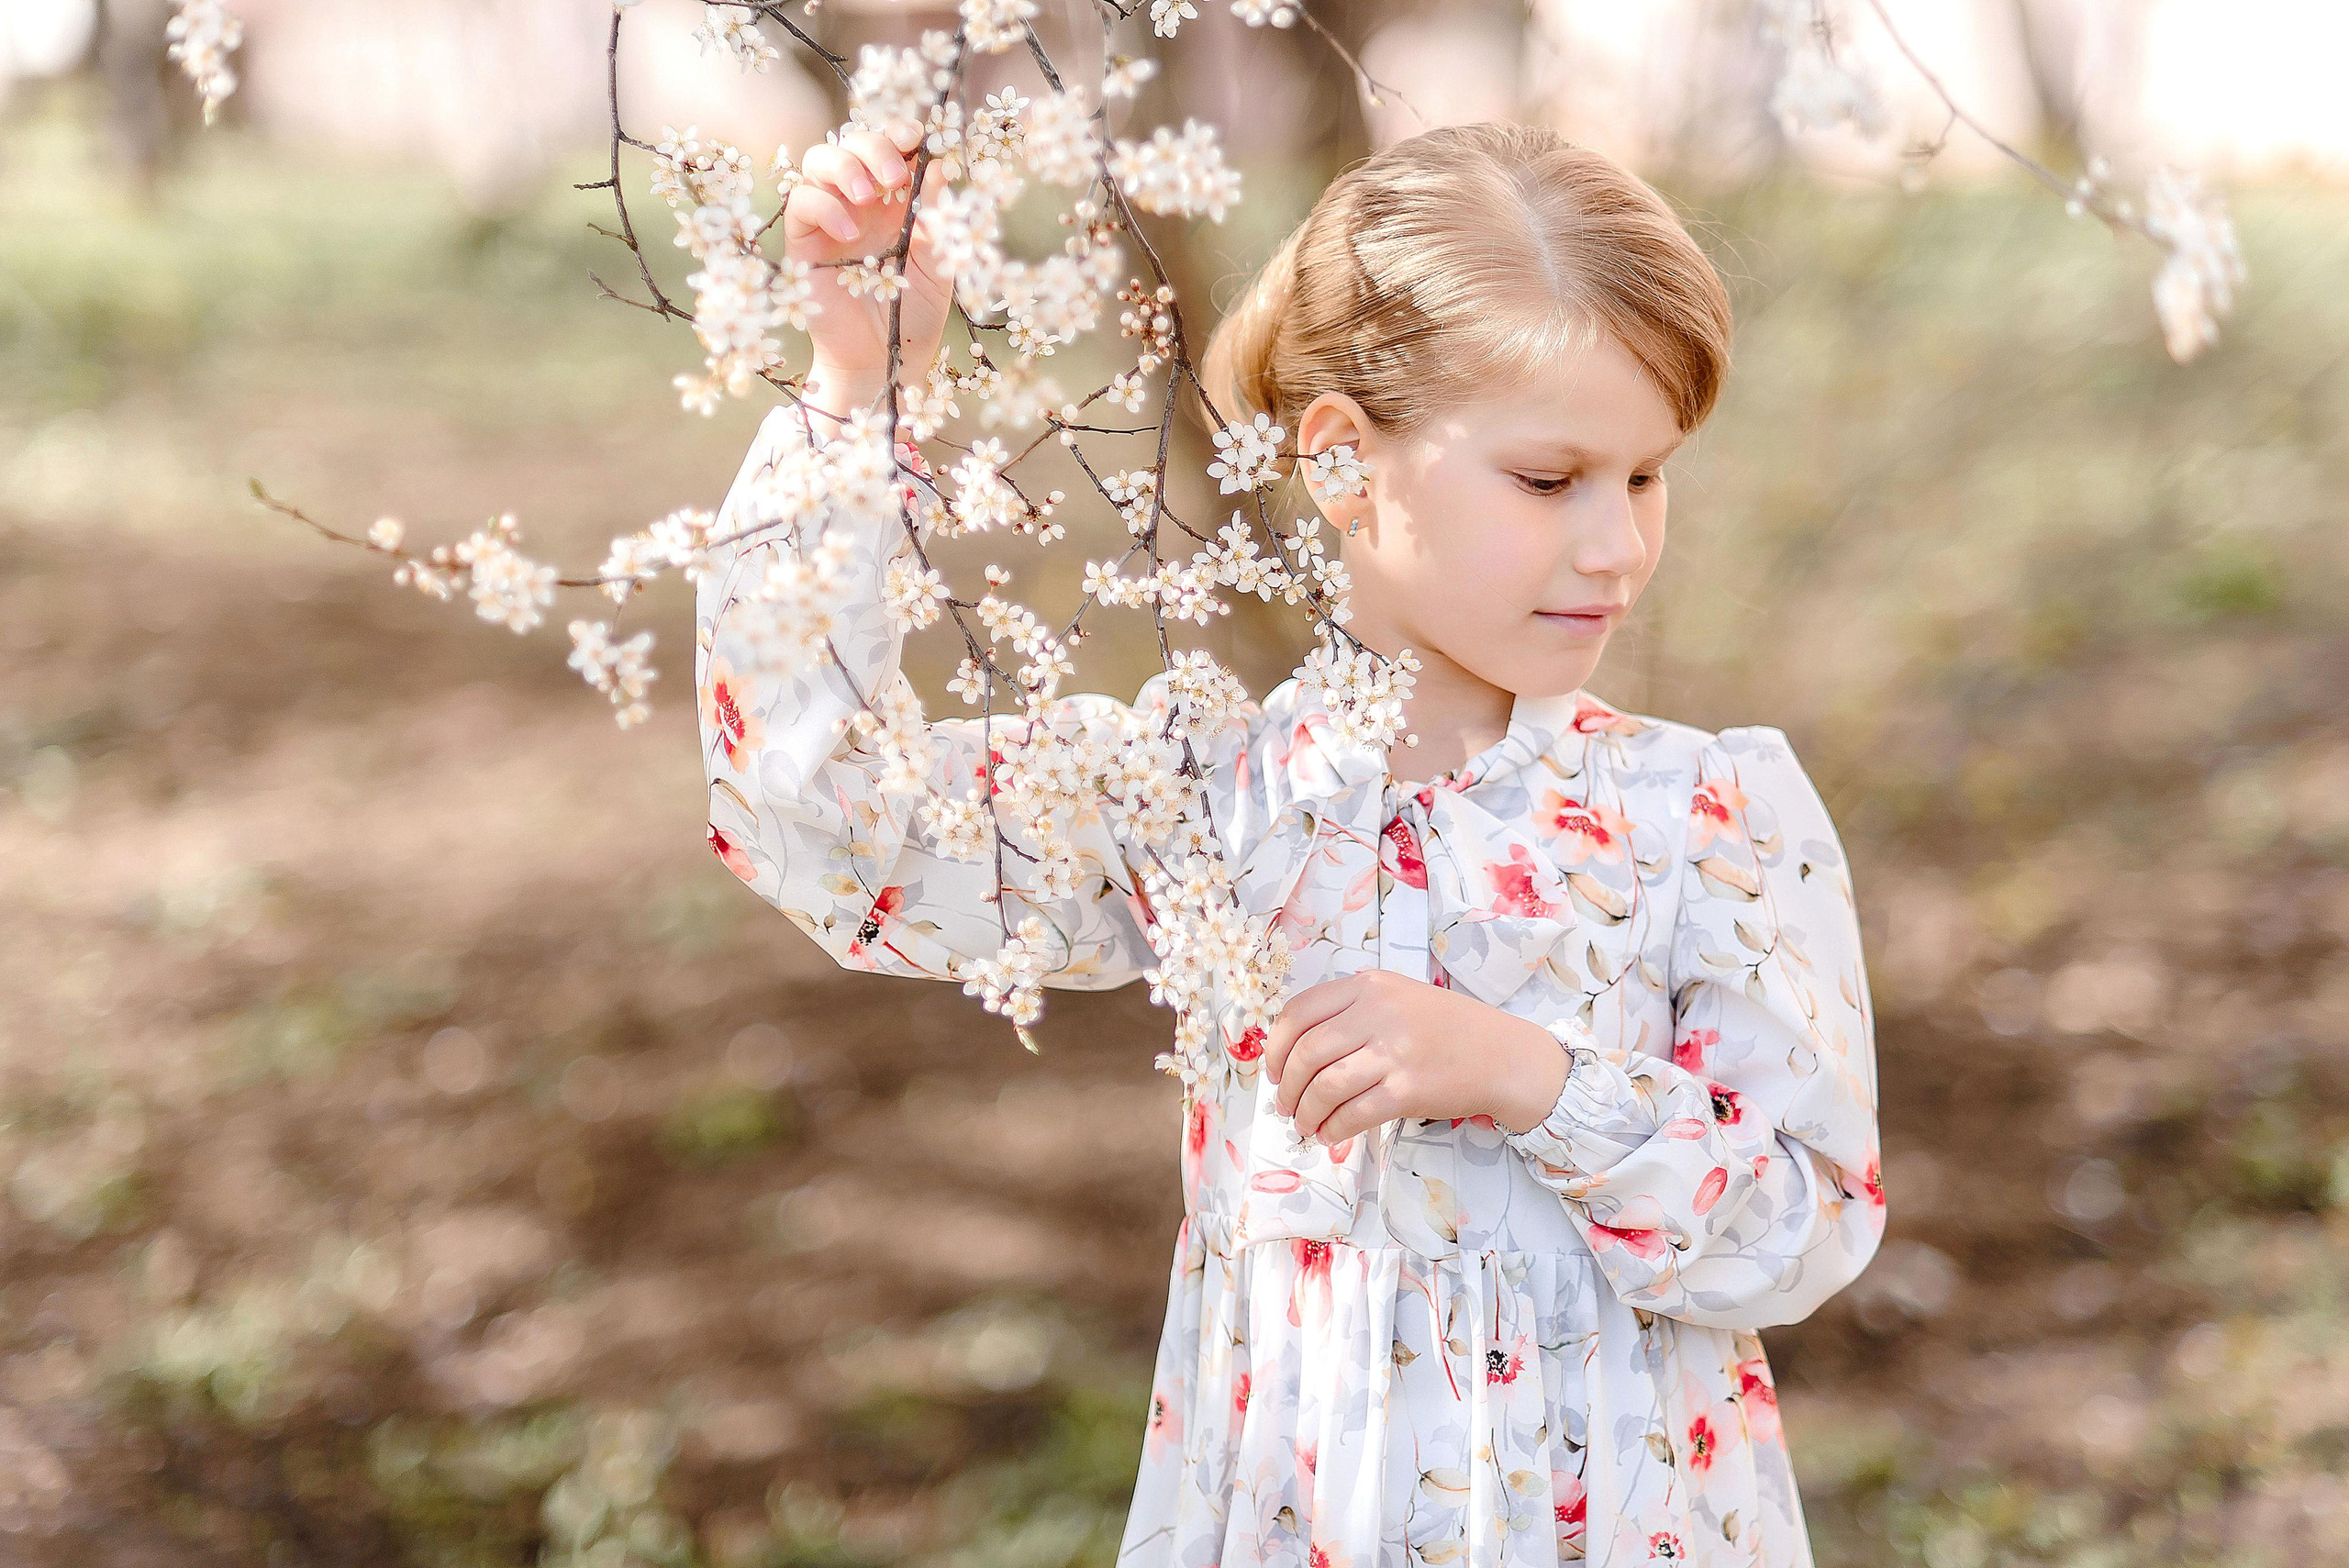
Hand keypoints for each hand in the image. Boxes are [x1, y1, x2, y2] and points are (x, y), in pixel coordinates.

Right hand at [783, 117, 953, 408]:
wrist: (885, 361)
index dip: (899, 133)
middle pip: (852, 143)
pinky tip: (849, 231)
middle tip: (895, 177)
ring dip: (845, 167)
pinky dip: (824, 205)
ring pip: (819, 160)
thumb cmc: (913, 315)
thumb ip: (936, 217)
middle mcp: (859, 201)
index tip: (917, 137)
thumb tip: (939, 166)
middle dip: (874, 147)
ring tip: (869, 197)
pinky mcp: (803, 241)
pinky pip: (801, 202)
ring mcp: (829, 217)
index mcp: (895, 200)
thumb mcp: (938, 263)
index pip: (891, 148)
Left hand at [1264, 970, 1571, 1147]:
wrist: (1502, 1054)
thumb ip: (1352, 1011)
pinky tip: (1331, 1134)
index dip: (1275, 1047)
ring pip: (1325, 1086)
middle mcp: (1378, 1013)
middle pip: (1307, 1053)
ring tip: (1306, 1124)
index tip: (1273, 1071)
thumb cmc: (1447, 1028)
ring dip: (1307, 1112)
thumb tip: (1295, 1051)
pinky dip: (1334, 1129)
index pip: (1299, 1013)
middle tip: (1286, 1106)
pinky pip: (1354, 1114)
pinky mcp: (1408, 1090)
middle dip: (1287, 1087)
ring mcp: (1394, 1052)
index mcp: (1369, 986)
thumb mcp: (1398, 998)